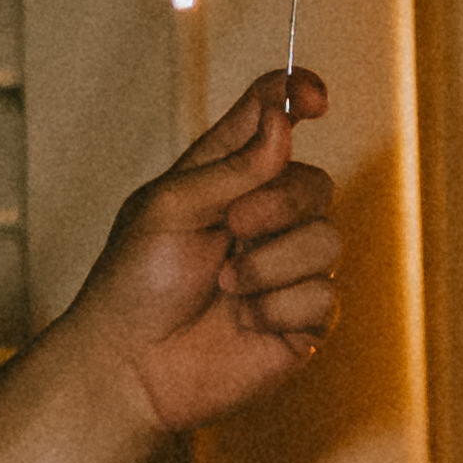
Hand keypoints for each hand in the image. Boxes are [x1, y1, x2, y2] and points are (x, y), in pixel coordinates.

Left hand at [51, 73, 343, 446]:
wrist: (133, 365)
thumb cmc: (135, 283)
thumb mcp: (170, 207)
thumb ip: (231, 167)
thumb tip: (283, 123)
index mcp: (224, 178)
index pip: (271, 121)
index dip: (296, 98)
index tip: (314, 97)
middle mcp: (262, 218)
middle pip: (315, 182)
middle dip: (279, 203)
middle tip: (233, 227)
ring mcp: (286, 269)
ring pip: (329, 241)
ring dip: (272, 264)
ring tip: (227, 286)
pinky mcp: (302, 319)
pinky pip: (326, 297)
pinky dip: (279, 308)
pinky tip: (245, 322)